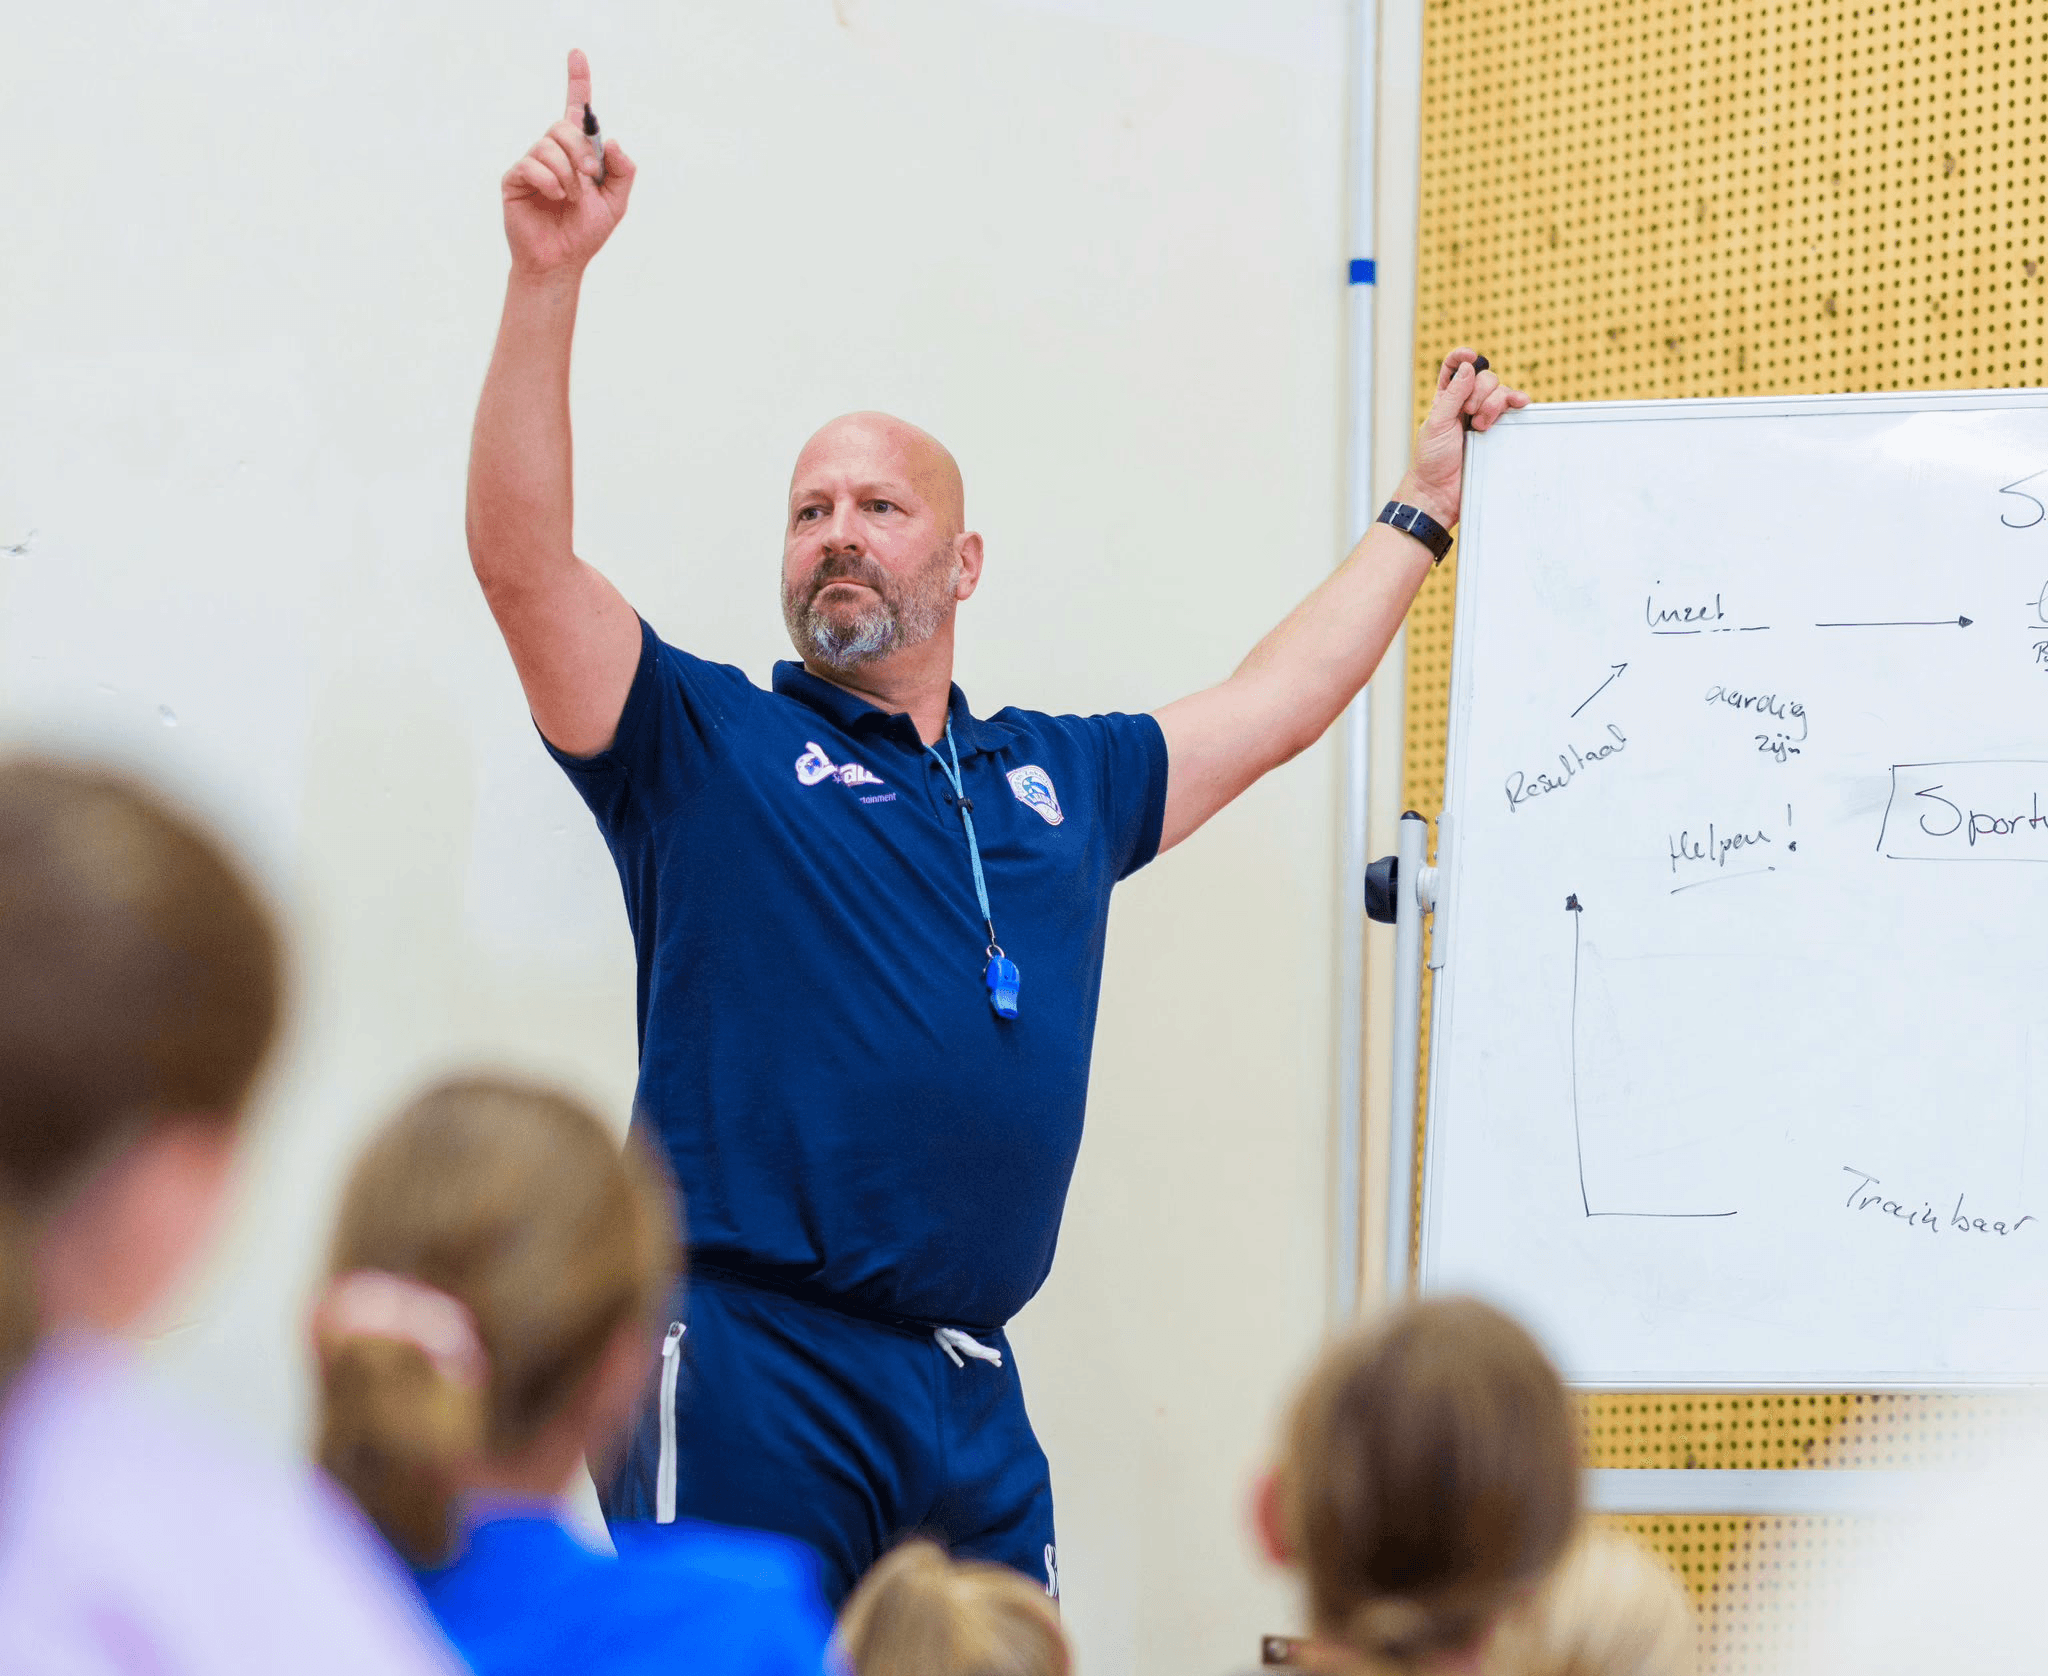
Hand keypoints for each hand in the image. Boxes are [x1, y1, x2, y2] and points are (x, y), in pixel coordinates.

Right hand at [501, 49, 636, 280]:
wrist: (561, 261)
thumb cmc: (585, 232)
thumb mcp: (616, 201)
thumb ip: (623, 170)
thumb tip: (611, 139)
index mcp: (577, 153)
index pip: (576, 110)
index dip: (577, 81)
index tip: (578, 54)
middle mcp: (552, 152)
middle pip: (564, 127)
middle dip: (582, 151)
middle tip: (590, 177)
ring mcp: (532, 163)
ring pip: (548, 145)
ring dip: (568, 174)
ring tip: (571, 198)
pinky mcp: (515, 178)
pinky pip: (531, 164)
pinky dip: (550, 181)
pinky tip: (555, 198)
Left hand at [1397, 348, 1528, 528]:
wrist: (1442, 491)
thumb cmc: (1432, 460)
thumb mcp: (1437, 423)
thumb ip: (1452, 395)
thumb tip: (1468, 367)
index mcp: (1446, 399)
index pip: (1454, 368)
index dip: (1462, 357)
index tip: (1471, 356)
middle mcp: (1466, 404)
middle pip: (1484, 378)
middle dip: (1480, 392)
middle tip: (1468, 414)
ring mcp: (1484, 417)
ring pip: (1500, 391)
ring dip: (1494, 403)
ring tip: (1481, 426)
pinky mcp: (1498, 431)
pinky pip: (1513, 409)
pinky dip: (1517, 401)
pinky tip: (1520, 404)